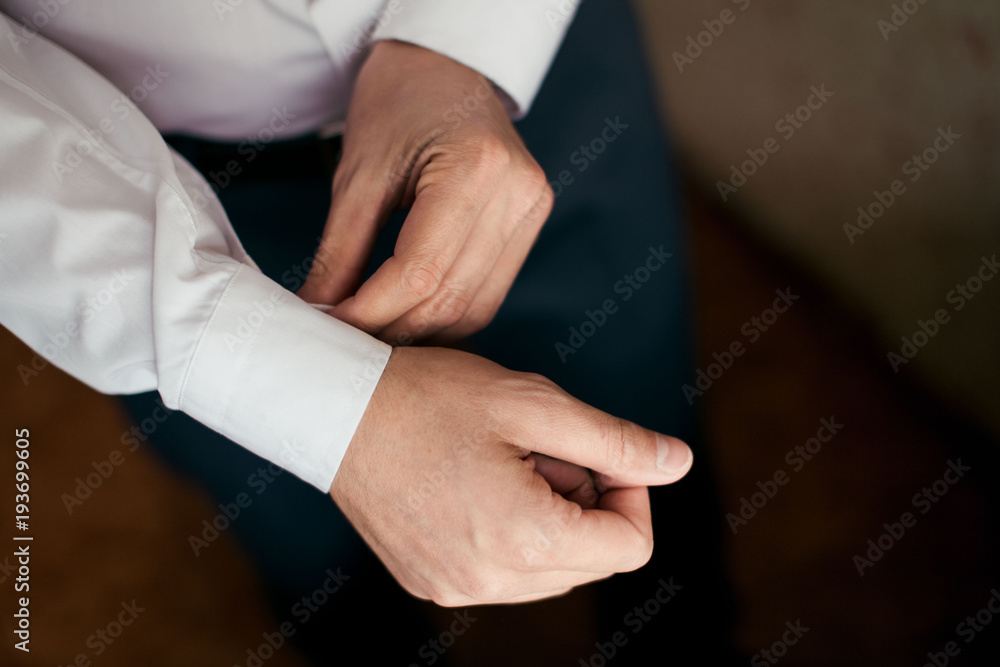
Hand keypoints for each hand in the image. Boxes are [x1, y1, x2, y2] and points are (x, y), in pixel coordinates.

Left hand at [298, 40, 552, 342]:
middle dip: (392, 329)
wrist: (442, 67)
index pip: (420, 272)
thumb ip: (341, 252)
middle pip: (451, 298)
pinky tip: (410, 318)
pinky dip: (447, 315)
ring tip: (373, 334)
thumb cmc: (397, 103)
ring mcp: (532, 209)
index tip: (330, 327)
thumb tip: (320, 314)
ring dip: (420, 332)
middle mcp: (518, 193)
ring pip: (474, 308)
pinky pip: (489, 294)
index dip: (371, 311)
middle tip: (345, 341)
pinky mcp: (531, 222)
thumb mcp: (359, 173)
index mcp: (475, 168)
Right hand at [329, 347, 693, 605]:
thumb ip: (615, 441)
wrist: (333, 410)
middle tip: (538, 448)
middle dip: (585, 502)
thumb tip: (678, 463)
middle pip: (592, 560)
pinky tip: (474, 484)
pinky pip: (504, 573)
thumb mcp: (533, 404)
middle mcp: (491, 581)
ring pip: (550, 570)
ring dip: (549, 518)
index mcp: (525, 538)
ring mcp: (455, 587)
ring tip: (502, 463)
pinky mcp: (430, 581)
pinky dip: (510, 533)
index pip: (630, 546)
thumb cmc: (430, 396)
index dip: (629, 492)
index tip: (592, 451)